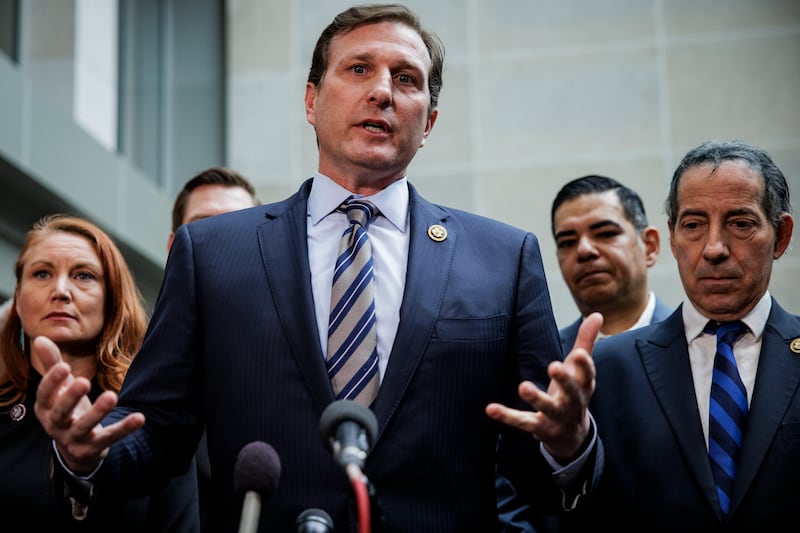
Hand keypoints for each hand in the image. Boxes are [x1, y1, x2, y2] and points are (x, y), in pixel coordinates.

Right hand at [33, 336, 144, 473]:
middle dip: (71, 397)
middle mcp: (56, 426)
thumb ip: (51, 364)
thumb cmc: (67, 410)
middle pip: (61, 412)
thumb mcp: (60, 389)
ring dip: (98, 412)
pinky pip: (110, 437)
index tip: (63, 366)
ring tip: (112, 396)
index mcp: (46, 409)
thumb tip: (40, 337)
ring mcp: (74, 439)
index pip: (44, 395)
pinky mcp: (93, 448)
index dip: (52, 382)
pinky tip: (139, 417)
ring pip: (85, 426)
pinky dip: (124, 428)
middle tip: (84, 381)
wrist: (75, 449)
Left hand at [486, 312, 601, 461]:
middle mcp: (573, 403)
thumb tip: (596, 314)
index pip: (587, 375)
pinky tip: (490, 408)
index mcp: (584, 386)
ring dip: (536, 398)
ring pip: (547, 407)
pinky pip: (522, 422)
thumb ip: (586, 342)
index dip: (585, 366)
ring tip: (523, 387)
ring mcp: (556, 416)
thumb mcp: (581, 370)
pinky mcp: (539, 427)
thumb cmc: (574, 393)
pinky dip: (507, 416)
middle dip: (564, 380)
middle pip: (571, 392)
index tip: (579, 354)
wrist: (573, 436)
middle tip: (553, 366)